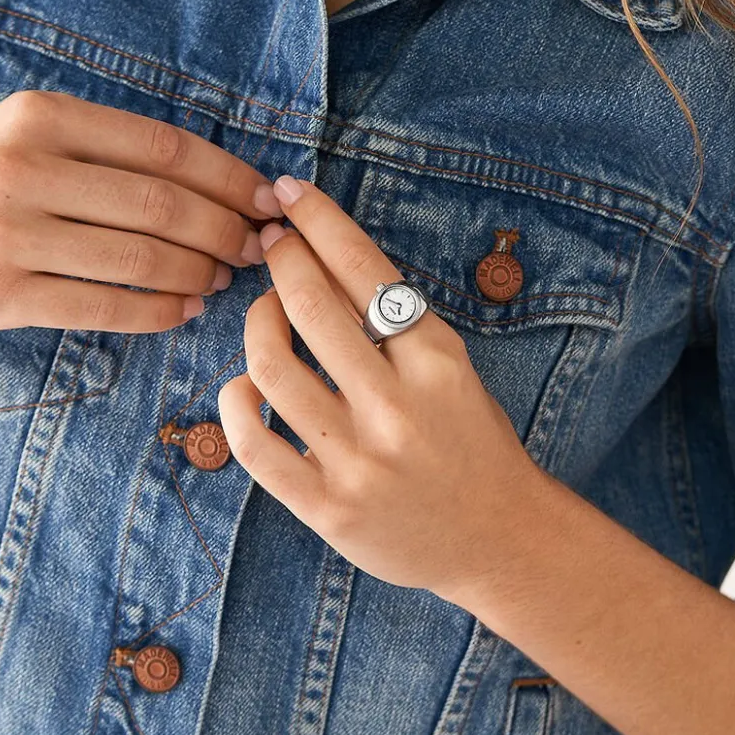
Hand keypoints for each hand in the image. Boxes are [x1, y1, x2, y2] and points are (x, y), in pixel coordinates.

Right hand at [0, 89, 277, 333]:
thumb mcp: (29, 139)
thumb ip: (108, 150)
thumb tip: (217, 184)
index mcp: (40, 117)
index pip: (166, 147)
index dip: (231, 177)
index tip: (269, 200)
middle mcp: (21, 168)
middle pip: (164, 205)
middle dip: (228, 230)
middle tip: (256, 248)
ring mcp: (6, 233)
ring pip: (143, 258)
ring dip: (201, 273)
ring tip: (223, 278)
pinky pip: (107, 307)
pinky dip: (162, 312)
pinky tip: (187, 310)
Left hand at [217, 176, 551, 596]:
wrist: (499, 539)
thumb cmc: (476, 446)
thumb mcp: (455, 374)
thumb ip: (398, 329)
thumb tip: (323, 265)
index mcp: (438, 362)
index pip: (365, 269)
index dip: (319, 221)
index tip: (290, 195)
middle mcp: (397, 406)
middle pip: (312, 307)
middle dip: (281, 261)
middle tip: (271, 245)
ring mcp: (358, 461)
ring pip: (272, 369)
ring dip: (255, 325)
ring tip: (264, 315)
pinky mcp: (327, 507)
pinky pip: (253, 445)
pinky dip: (235, 403)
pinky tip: (243, 386)